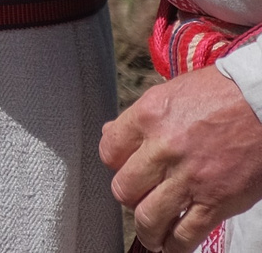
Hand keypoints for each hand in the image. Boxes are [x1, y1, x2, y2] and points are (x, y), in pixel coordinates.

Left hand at [103, 65, 261, 250]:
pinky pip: (185, 234)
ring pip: (148, 216)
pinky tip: (171, 245)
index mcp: (148, 118)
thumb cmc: (222, 96)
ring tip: (151, 233)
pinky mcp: (216, 201)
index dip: (115, 164)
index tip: (125, 170)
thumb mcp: (171, 94)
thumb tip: (111, 133)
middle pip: (124, 188)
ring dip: (147, 230)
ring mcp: (190, 178)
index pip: (109, 151)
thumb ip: (140, 119)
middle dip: (129, 197)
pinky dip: (174, 245)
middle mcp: (163, 149)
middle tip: (140, 199)